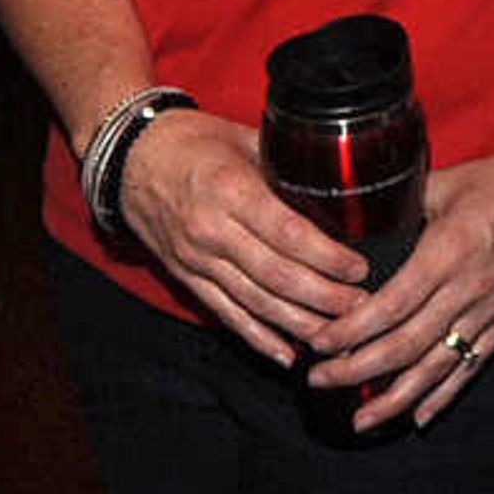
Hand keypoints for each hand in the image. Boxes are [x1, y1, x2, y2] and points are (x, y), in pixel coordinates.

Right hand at [113, 107, 374, 365]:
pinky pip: (227, 314)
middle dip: (324, 298)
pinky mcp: (188, 278)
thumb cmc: (190, 142)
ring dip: (299, 323)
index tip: (359, 268)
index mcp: (230, 191)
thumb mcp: (242, 138)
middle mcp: (212, 231)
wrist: (129, 159)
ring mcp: (197, 260)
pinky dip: (259, 338)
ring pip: (255, 303)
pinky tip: (288, 354)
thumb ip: (285, 163)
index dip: (326, 257)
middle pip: (276, 276)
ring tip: (339, 334)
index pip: (287, 234)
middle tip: (364, 307)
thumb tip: (338, 177)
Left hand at [309, 154, 493, 432]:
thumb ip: (397, 203)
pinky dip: (443, 396)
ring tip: (362, 419)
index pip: (390, 305)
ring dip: (395, 398)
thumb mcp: (441, 183)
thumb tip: (351, 209)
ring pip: (435, 368)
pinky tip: (417, 416)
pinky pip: (470, 367)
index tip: (318, 342)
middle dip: (357, 369)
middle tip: (320, 380)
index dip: (350, 330)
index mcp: (447, 253)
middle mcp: (466, 290)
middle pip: (405, 345)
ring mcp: (487, 312)